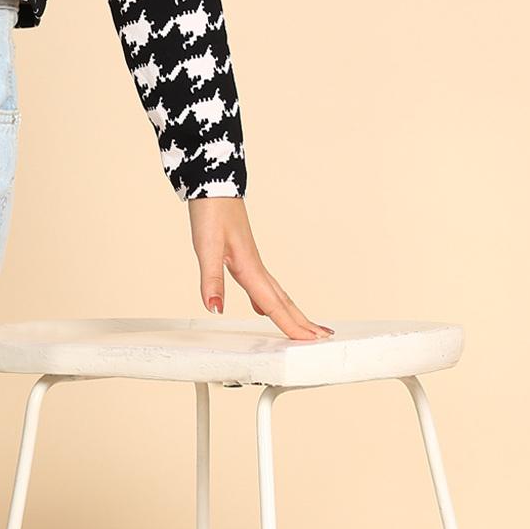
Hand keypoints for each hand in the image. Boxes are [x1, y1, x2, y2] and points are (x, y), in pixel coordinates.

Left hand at [186, 196, 331, 340]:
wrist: (212, 187)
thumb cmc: (211, 214)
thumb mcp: (206, 248)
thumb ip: (212, 280)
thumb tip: (215, 310)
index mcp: (250, 268)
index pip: (274, 305)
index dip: (291, 325)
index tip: (311, 341)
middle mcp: (256, 267)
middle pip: (283, 301)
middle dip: (302, 322)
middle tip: (323, 338)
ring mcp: (252, 262)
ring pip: (277, 294)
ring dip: (291, 312)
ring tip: (305, 327)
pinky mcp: (245, 257)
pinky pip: (264, 286)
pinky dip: (270, 301)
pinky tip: (263, 307)